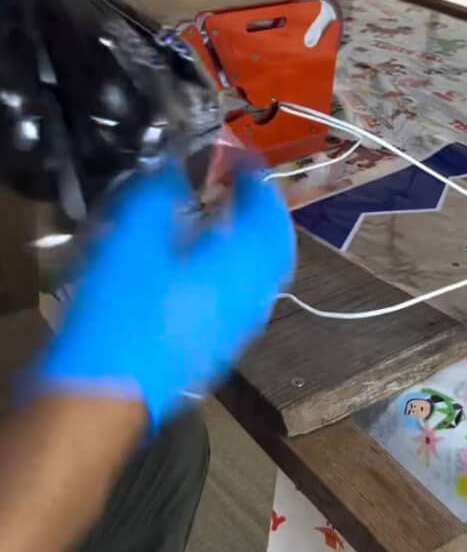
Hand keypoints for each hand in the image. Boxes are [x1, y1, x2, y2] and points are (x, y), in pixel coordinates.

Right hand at [31, 163, 296, 427]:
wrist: (105, 396)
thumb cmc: (121, 313)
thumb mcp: (132, 240)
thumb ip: (159, 196)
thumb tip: (174, 170)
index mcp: (240, 266)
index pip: (267, 211)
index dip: (256, 177)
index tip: (237, 155)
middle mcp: (251, 298)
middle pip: (275, 244)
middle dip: (262, 209)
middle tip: (240, 184)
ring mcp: (238, 328)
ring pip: (263, 272)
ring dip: (252, 239)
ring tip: (224, 217)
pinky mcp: (218, 347)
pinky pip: (245, 295)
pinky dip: (237, 267)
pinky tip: (203, 264)